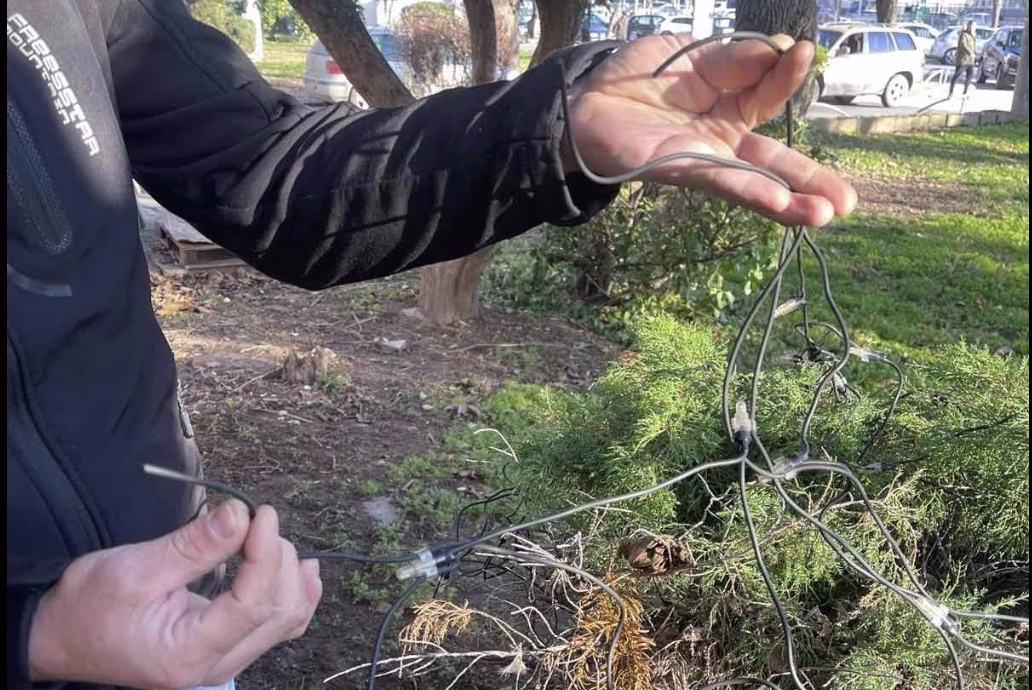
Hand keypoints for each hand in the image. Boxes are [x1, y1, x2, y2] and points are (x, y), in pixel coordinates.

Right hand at [28, 500, 321, 688]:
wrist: (64, 636)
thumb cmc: (89, 606)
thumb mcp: (135, 568)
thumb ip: (194, 545)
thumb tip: (240, 514)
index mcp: (187, 652)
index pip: (251, 605)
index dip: (265, 555)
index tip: (262, 515)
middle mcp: (213, 666)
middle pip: (278, 613)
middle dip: (279, 560)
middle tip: (258, 520)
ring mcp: (224, 660)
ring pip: (286, 620)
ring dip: (289, 574)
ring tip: (270, 536)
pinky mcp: (227, 646)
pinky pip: (278, 625)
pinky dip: (295, 594)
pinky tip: (303, 568)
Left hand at [565, 34, 857, 226]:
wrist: (586, 100)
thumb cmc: (639, 78)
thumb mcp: (693, 54)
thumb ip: (734, 58)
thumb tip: (781, 48)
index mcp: (730, 106)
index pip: (769, 93)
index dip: (786, 74)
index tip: (803, 51)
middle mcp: (722, 140)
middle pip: (774, 161)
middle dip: (810, 180)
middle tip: (847, 201)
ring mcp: (704, 158)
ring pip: (753, 181)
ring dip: (790, 200)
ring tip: (825, 214)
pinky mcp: (679, 170)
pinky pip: (720, 180)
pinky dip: (750, 190)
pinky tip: (779, 203)